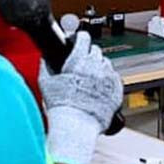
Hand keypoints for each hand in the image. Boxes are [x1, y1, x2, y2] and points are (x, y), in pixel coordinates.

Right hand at [39, 32, 123, 163]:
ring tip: (89, 79)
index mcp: (79, 60)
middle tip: (82, 64)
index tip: (79, 39)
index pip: (84, 38)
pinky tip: (98, 89)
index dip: (80, 37)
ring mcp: (108, 77)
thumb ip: (46, 66)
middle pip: (96, 50)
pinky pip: (114, 78)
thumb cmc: (62, 106)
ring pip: (106, 64)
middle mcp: (96, 66)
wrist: (76, 125)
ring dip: (98, 67)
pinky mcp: (117, 89)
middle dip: (89, 54)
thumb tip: (45, 58)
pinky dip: (107, 81)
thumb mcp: (46, 83)